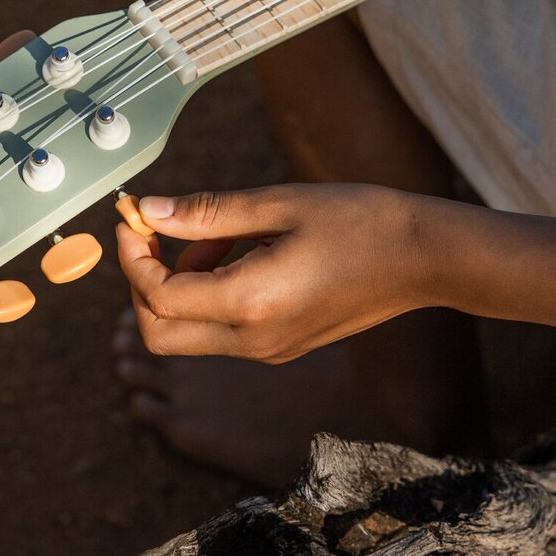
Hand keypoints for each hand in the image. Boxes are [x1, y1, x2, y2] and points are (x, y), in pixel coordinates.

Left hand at [117, 183, 441, 361]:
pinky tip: (243, 253)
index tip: (134, 217)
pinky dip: (211, 294)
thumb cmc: (359, 221)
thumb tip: (149, 210)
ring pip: (191, 333)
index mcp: (250, 303)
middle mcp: (254, 341)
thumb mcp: (280, 204)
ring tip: (219, 233)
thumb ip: (208, 213)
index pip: (158, 297)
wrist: (423, 259)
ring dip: (182, 285)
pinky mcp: (283, 346)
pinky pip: (224, 330)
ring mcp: (269, 351)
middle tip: (156, 235)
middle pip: (161, 334)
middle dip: (143, 284)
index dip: (132, 256)